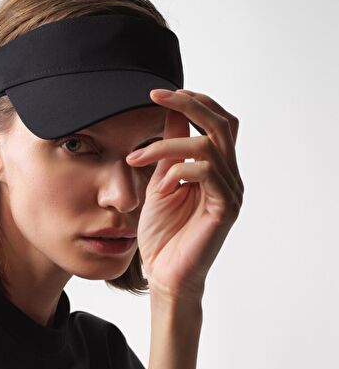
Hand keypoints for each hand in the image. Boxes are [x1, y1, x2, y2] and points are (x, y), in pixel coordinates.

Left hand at [126, 88, 243, 304]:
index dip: (193, 102)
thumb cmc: (162, 234)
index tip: (158, 95)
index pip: (217, 121)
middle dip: (190, 104)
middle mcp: (229, 177)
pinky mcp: (225, 209)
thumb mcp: (160, 183)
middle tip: (157, 97)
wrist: (164, 274)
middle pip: (222, 123)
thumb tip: (170, 114)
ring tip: (138, 159)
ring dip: (169, 145)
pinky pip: (208, 173)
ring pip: (210, 146)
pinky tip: (162, 186)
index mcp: (216, 169)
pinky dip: (179, 171)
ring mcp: (230, 192)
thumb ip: (169, 152)